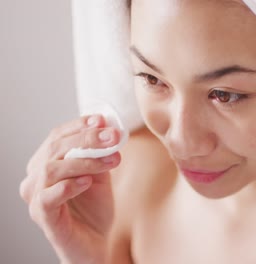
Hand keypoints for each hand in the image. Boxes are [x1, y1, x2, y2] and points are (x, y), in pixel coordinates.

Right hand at [20, 115, 120, 263]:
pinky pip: (47, 198)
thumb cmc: (94, 209)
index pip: (58, 136)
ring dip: (84, 161)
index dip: (79, 125)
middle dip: (87, 139)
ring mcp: (36, 198)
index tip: (103, 120)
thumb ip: (100, 153)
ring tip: (111, 160)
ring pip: (51, 169)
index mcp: (47, 163)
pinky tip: (87, 182)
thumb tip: (107, 127)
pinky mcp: (42, 217)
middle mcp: (36, 178)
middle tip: (113, 137)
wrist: (96, 243)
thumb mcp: (101, 175)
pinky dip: (68, 186)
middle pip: (55, 148)